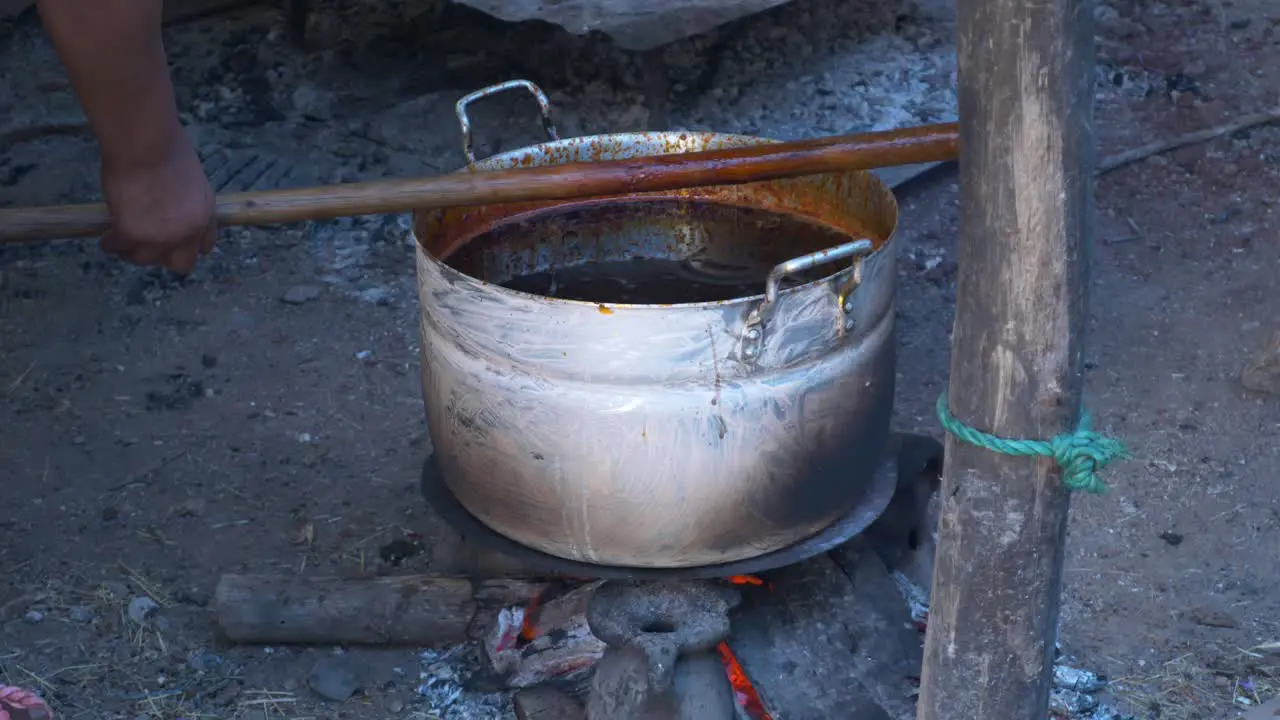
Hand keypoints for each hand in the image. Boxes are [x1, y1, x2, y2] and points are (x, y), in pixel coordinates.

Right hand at [99, 132, 216, 274]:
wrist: (147, 147)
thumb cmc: (168, 151)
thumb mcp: (194, 181)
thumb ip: (188, 202)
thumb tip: (175, 209)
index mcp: (205, 217)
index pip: (203, 246)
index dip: (187, 245)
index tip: (175, 241)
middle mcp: (187, 233)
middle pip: (180, 264)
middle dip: (164, 256)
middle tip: (148, 245)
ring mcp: (160, 237)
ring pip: (146, 259)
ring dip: (134, 251)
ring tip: (123, 242)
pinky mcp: (132, 233)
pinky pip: (118, 247)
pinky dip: (110, 243)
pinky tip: (106, 238)